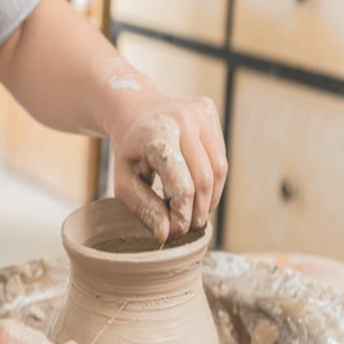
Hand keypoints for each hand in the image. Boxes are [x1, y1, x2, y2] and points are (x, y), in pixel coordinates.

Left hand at [110, 96, 227, 241]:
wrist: (133, 109)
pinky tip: (198, 190)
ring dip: (210, 198)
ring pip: (219, 169)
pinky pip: (220, 156)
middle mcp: (182, 118)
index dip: (183, 214)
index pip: (182, 185)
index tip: (177, 231)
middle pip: (204, 178)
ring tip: (196, 212)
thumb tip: (167, 234)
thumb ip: (144, 208)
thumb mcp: (124, 181)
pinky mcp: (210, 112)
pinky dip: (213, 180)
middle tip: (189, 226)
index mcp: (156, 135)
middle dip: (199, 210)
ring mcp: (199, 112)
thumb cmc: (128, 151)